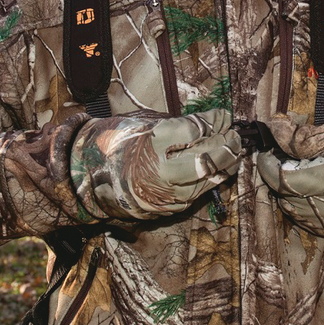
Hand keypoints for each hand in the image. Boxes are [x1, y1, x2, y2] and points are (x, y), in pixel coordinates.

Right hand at [70, 108, 240, 219]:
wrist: (87, 176)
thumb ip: (175, 124)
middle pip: (208, 158)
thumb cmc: (116, 142)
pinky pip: (197, 194)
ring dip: (226, 165)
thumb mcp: (142, 122)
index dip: (215, 121)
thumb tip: (207, 123)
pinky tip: (219, 170)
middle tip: (236, 135)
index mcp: (153, 142)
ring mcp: (165, 192)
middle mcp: (161, 170)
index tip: (224, 115)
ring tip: (234, 152)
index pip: (196, 130)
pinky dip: (211, 180)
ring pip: (207, 180)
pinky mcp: (167, 209)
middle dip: (227, 145)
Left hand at [256, 114, 323, 237]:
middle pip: (279, 191)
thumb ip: (300, 135)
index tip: (267, 149)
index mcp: (320, 179)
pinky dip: (299, 202)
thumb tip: (273, 128)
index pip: (276, 175)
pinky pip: (301, 217)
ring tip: (301, 172)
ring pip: (287, 205)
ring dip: (286, 188)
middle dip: (276, 173)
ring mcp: (322, 223)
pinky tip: (312, 189)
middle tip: (285, 157)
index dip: (267, 161)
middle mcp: (319, 207)